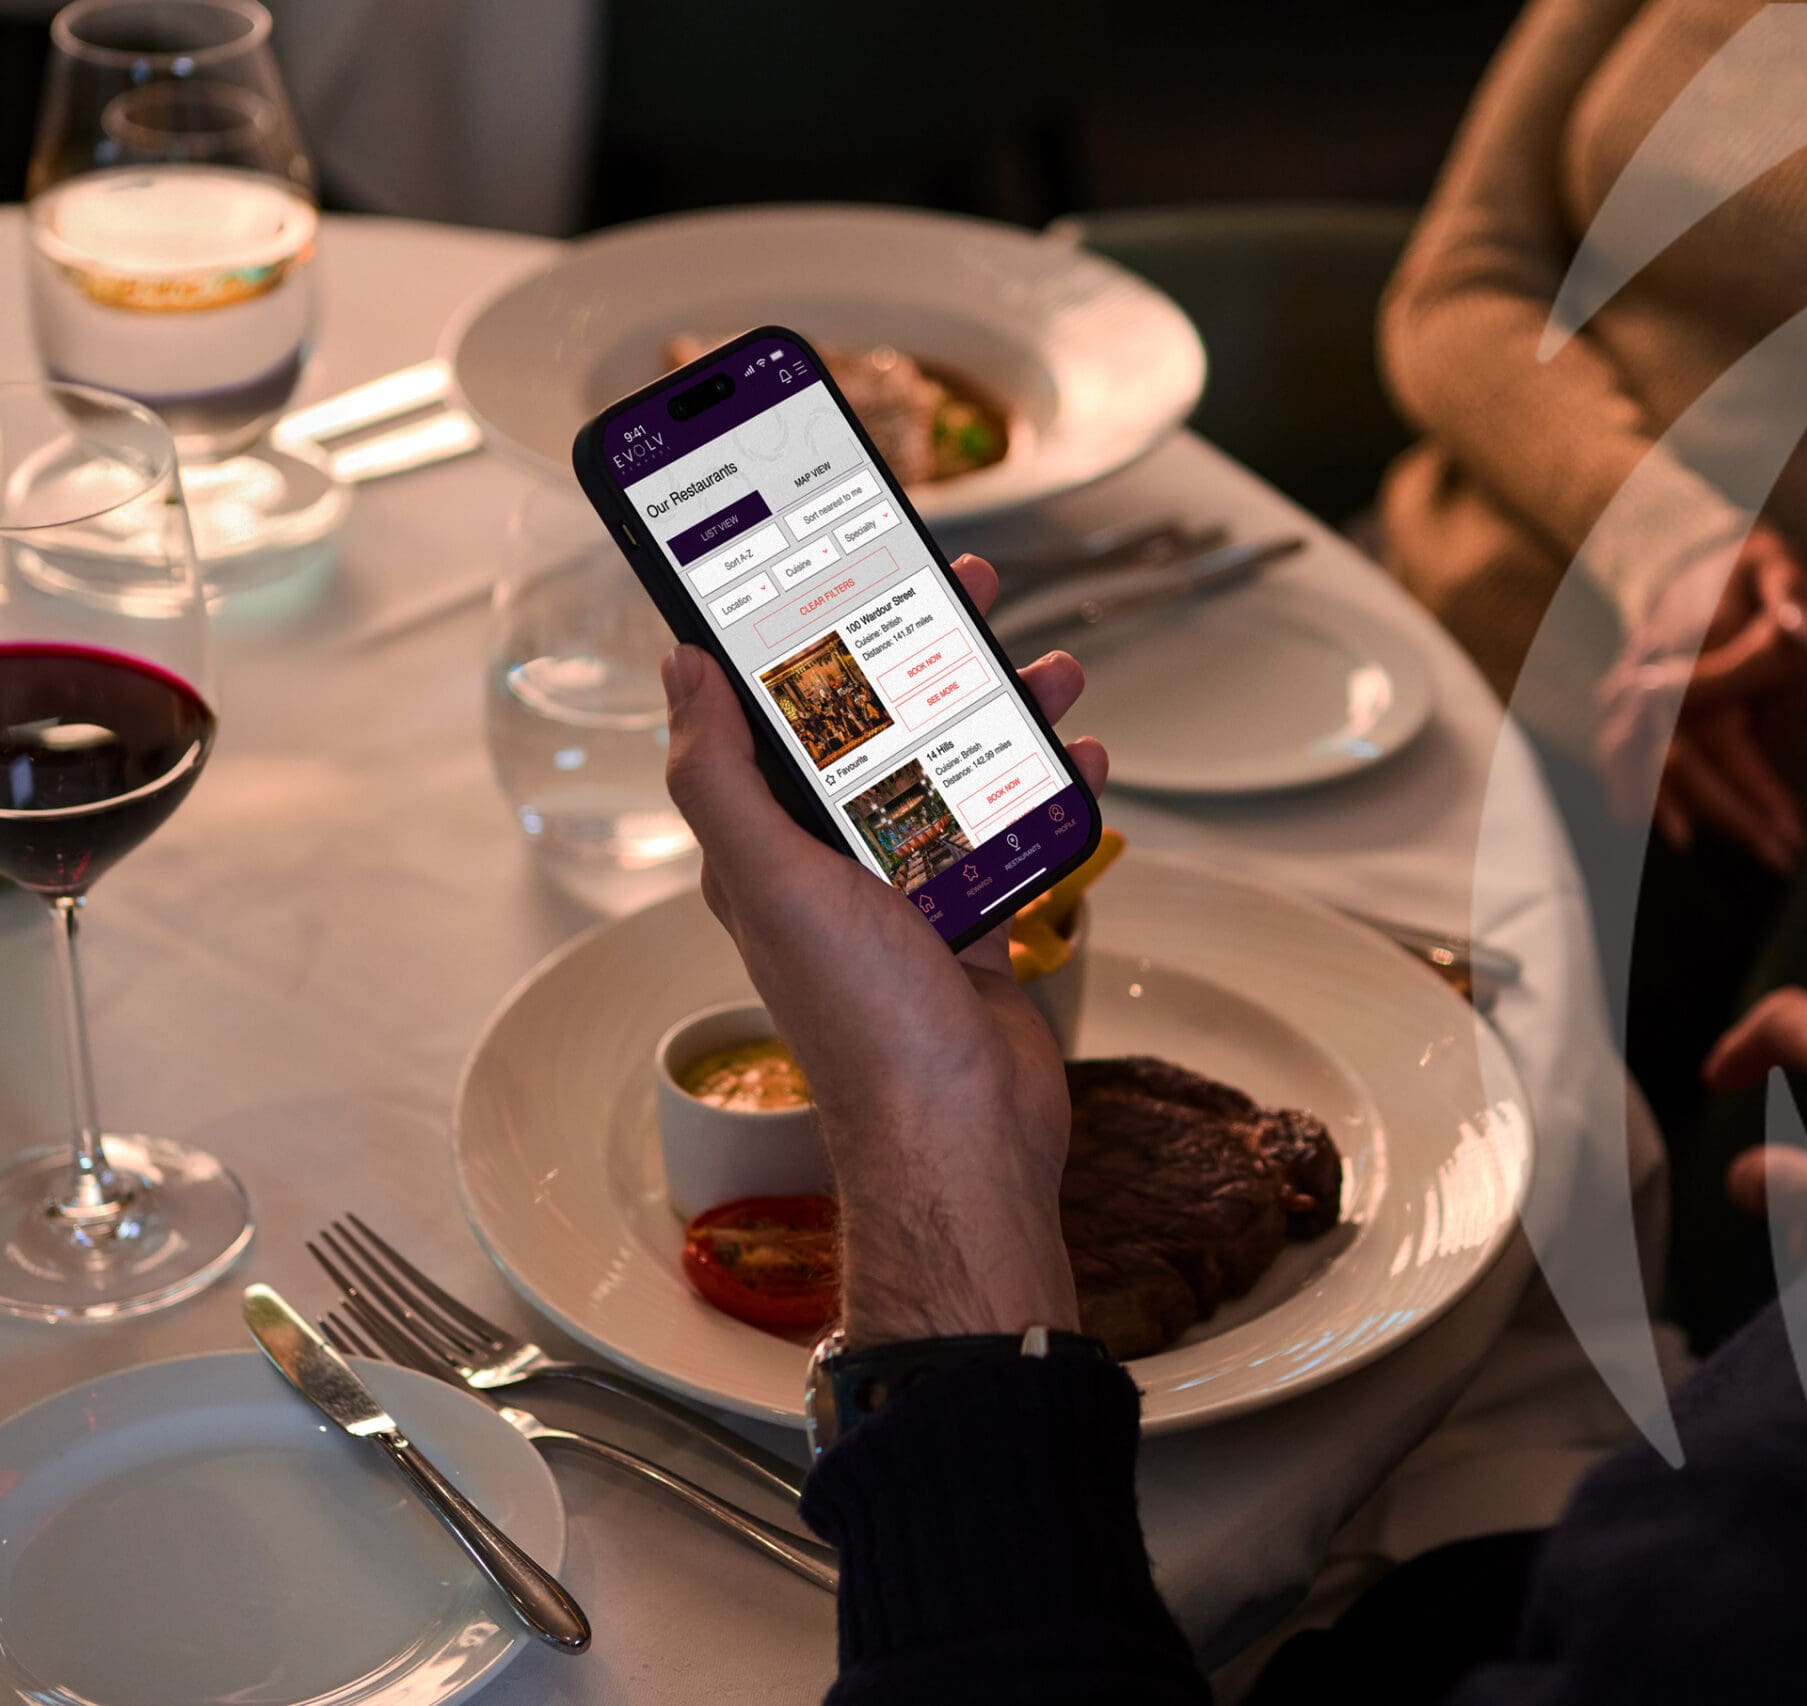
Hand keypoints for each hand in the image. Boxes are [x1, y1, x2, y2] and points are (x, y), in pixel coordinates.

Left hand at [660, 553, 1108, 1347]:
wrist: (960, 1134)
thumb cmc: (862, 1019)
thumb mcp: (773, 878)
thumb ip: (721, 774)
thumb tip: (679, 667)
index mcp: (769, 845)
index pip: (774, 713)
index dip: (802, 631)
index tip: (838, 561)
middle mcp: (832, 863)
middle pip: (878, 726)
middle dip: (921, 648)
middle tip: (965, 583)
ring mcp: (909, 894)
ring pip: (954, 770)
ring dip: (1002, 711)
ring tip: (1053, 669)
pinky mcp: (975, 924)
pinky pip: (1012, 835)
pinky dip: (1050, 793)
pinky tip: (1083, 763)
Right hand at [1594, 529, 1806, 870]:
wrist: (1694, 553)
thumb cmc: (1756, 572)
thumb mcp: (1784, 569)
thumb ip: (1795, 598)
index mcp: (1701, 640)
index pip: (1725, 736)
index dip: (1757, 789)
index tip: (1793, 831)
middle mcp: (1655, 665)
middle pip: (1681, 759)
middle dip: (1730, 815)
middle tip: (1780, 856)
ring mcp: (1631, 680)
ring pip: (1641, 760)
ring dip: (1675, 809)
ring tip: (1706, 847)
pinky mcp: (1621, 695)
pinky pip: (1615, 748)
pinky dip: (1627, 786)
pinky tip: (1644, 823)